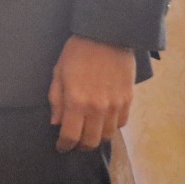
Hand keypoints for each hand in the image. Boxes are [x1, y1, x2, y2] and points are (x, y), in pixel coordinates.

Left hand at [49, 35, 133, 151]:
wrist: (106, 36)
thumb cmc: (76, 53)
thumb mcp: (58, 73)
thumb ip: (56, 100)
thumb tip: (55, 123)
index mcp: (76, 101)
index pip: (71, 135)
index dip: (64, 145)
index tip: (60, 147)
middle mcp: (98, 108)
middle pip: (91, 141)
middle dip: (80, 146)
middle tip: (73, 142)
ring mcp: (116, 106)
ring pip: (107, 136)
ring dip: (96, 138)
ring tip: (88, 133)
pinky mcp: (128, 101)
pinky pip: (121, 124)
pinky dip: (111, 128)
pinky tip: (102, 122)